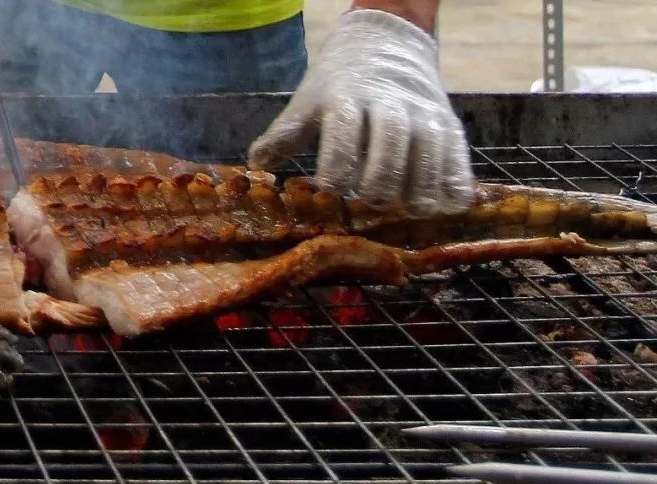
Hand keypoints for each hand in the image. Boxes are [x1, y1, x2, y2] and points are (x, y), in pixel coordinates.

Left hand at [248, 9, 474, 215]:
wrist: (385, 43)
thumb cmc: (338, 83)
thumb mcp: (307, 101)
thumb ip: (285, 134)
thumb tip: (257, 164)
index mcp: (346, 98)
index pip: (344, 134)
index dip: (338, 167)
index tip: (331, 187)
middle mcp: (388, 104)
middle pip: (390, 147)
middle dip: (379, 182)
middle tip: (370, 200)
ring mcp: (423, 113)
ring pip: (428, 152)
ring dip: (420, 187)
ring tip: (409, 210)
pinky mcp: (448, 122)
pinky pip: (457, 155)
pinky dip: (454, 182)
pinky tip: (445, 205)